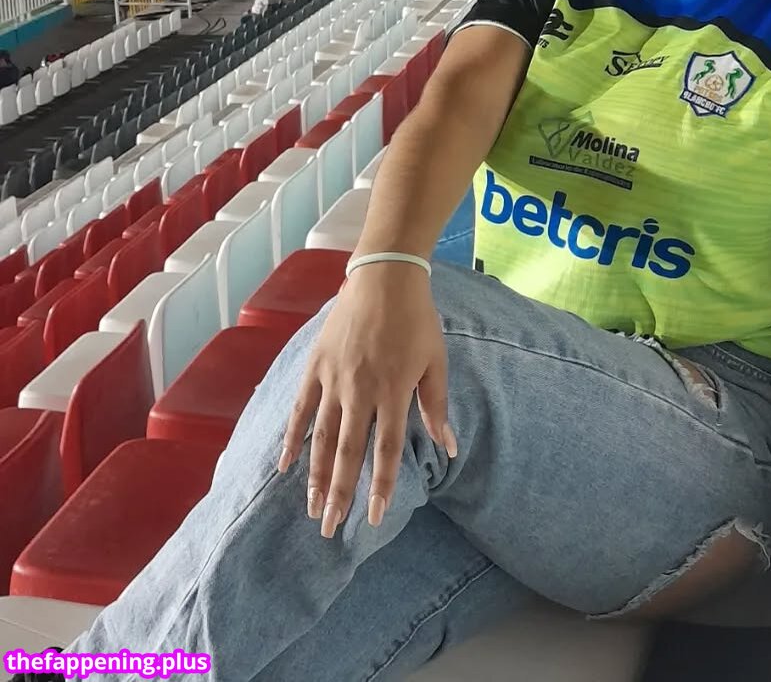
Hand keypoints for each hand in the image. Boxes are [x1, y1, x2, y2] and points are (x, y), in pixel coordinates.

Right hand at [278, 265, 455, 537]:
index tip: (372, 519)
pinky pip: (300, 409)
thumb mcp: (436, 361)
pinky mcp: (316, 367)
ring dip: (316, 476)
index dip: (380, 487)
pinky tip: (284, 465)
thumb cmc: (417, 320)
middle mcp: (361, 391)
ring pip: (321, 437)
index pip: (386, 451)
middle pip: (349, 453)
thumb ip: (437, 406)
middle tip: (330, 529)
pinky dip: (292, 438)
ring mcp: (334, 380)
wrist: (384, 278)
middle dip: (340, 494)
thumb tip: (449, 447)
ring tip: (312, 508)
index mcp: (394, 392)